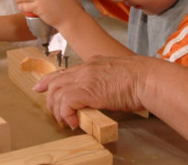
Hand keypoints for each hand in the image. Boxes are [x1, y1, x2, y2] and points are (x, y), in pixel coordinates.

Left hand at [34, 55, 151, 128]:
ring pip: (57, 93)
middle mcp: (85, 69)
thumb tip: (106, 94)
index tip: (40, 87)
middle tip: (52, 112)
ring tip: (65, 121)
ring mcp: (84, 79)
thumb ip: (106, 81)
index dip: (50, 80)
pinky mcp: (86, 91)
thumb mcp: (119, 74)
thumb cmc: (141, 79)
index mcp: (93, 64)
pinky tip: (73, 122)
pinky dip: (66, 114)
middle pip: (56, 82)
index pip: (65, 71)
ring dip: (57, 110)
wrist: (147, 78)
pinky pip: (65, 103)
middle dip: (49, 98)